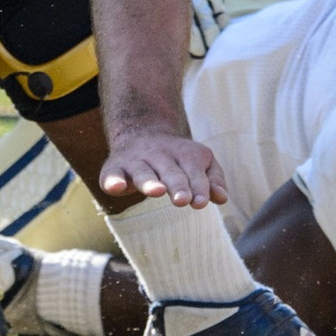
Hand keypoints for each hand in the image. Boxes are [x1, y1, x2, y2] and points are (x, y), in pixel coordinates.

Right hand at [98, 126, 229, 208]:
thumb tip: (223, 198)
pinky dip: (113, 181)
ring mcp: (136, 161)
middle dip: (177, 185)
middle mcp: (160, 155)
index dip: (198, 186)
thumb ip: (212, 179)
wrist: (140, 133)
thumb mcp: (198, 163)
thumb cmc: (176, 159)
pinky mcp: (114, 168)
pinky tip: (116, 188)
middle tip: (183, 200)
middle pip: (171, 172)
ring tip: (157, 191)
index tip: (200, 202)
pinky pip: (112, 175)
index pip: (194, 171)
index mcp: (185, 154)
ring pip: (143, 172)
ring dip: (150, 182)